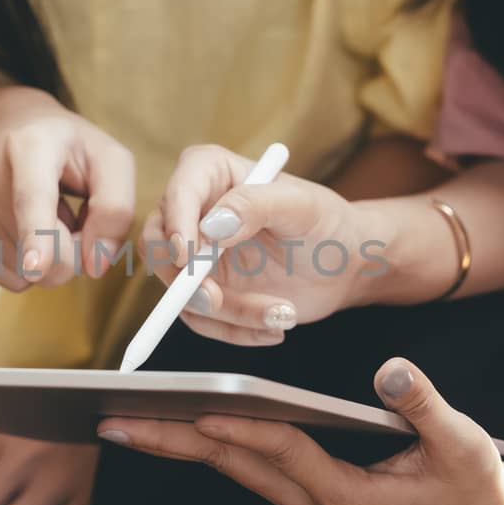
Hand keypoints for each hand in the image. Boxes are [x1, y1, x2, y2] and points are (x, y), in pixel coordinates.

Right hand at [0, 84, 135, 289]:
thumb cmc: (65, 150)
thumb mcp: (107, 159)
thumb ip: (116, 209)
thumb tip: (95, 266)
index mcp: (30, 147)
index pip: (33, 199)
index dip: (37, 235)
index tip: (36, 267)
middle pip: (46, 256)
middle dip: (72, 250)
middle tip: (67, 212)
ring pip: (27, 274)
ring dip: (46, 253)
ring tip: (38, 212)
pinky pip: (9, 280)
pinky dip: (24, 263)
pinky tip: (17, 226)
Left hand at [96, 359, 503, 504]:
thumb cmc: (474, 481)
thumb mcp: (462, 442)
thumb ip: (424, 405)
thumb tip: (391, 371)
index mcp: (348, 494)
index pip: (282, 453)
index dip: (241, 430)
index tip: (195, 412)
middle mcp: (315, 503)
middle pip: (233, 465)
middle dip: (171, 442)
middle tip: (111, 422)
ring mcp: (306, 502)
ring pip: (230, 468)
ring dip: (175, 444)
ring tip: (121, 419)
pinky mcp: (303, 493)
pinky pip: (244, 467)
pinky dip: (205, 445)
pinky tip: (171, 422)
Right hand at [140, 145, 381, 345]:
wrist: (345, 266)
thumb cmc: (328, 224)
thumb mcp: (302, 207)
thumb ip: (257, 204)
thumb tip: (212, 225)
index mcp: (214, 174)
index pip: (179, 190)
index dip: (176, 222)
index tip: (188, 256)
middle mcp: (195, 212)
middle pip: (158, 243)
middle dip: (183, 279)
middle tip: (217, 300)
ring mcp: (197, 254)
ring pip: (179, 289)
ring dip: (224, 312)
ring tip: (280, 314)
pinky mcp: (205, 289)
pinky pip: (199, 318)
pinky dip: (232, 330)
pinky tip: (272, 328)